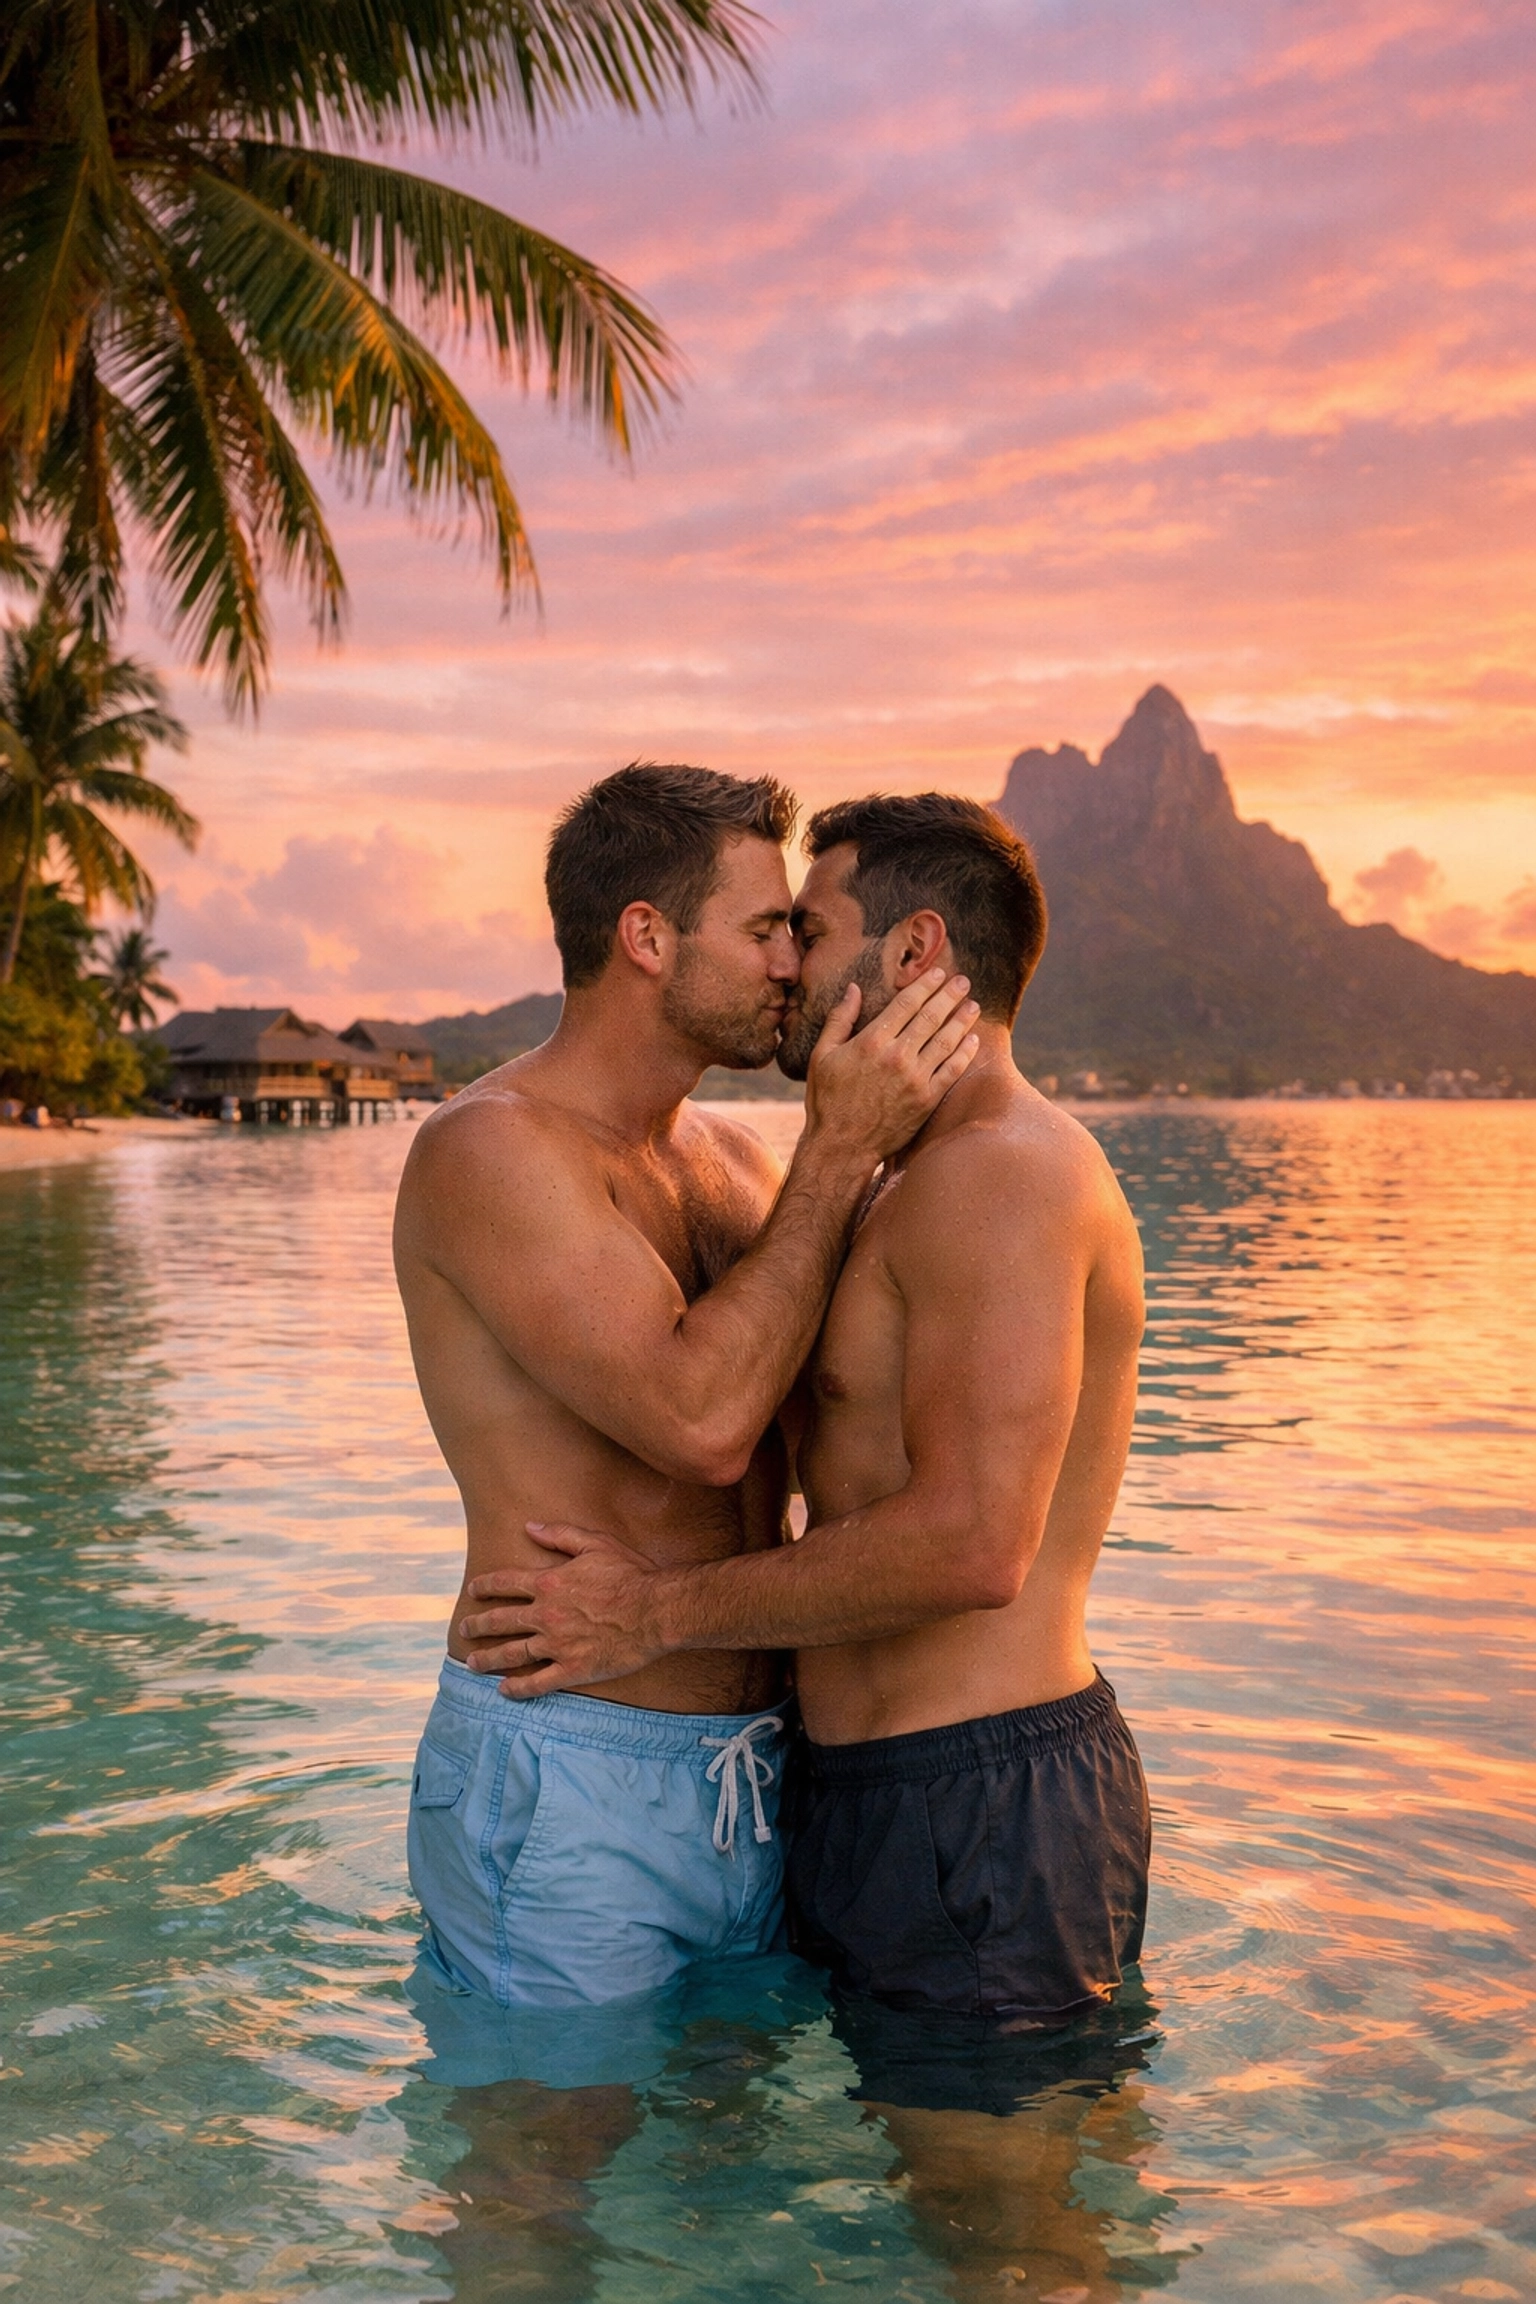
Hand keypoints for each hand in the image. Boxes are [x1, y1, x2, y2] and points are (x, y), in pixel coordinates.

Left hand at [460, 1523, 665, 1695]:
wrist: (655, 1610)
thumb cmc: (630, 1574)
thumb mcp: (596, 1544)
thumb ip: (560, 1535)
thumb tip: (530, 1526)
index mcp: (549, 1583)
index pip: (506, 1583)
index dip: (485, 1586)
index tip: (472, 1590)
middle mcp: (546, 1615)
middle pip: (502, 1621)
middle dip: (479, 1625)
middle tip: (464, 1629)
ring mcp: (557, 1644)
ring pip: (513, 1654)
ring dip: (489, 1659)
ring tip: (472, 1663)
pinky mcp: (573, 1669)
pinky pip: (538, 1683)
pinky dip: (519, 1688)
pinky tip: (504, 1691)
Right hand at [803, 967, 979, 1162]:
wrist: (841, 1146)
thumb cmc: (828, 1100)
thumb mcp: (822, 1055)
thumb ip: (840, 1019)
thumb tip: (853, 989)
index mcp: (871, 1041)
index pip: (907, 1003)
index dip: (925, 985)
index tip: (938, 973)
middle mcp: (897, 1056)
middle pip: (931, 1017)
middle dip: (950, 995)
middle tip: (963, 982)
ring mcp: (915, 1079)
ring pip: (946, 1040)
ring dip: (962, 1020)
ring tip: (972, 1005)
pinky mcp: (927, 1100)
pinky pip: (952, 1071)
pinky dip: (965, 1053)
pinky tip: (972, 1040)